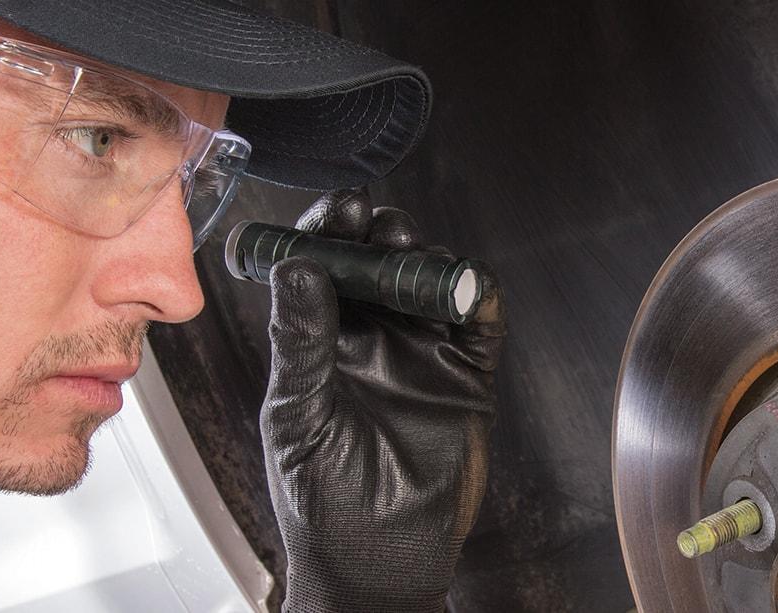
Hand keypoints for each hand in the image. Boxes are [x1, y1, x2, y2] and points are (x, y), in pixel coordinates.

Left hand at [259, 188, 502, 612]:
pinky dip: (479, 296)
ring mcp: (419, 356)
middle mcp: (371, 342)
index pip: (322, 271)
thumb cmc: (320, 503)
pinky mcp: (464, 378)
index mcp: (320, 345)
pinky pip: (478, 325)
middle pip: (379, 266)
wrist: (378, 561)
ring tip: (410, 252)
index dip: (328, 233)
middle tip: (375, 224)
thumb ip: (302, 342)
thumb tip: (297, 270)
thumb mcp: (297, 416)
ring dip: (423, 259)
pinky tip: (468, 285)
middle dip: (379, 236)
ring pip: (428, 285)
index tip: (336, 210)